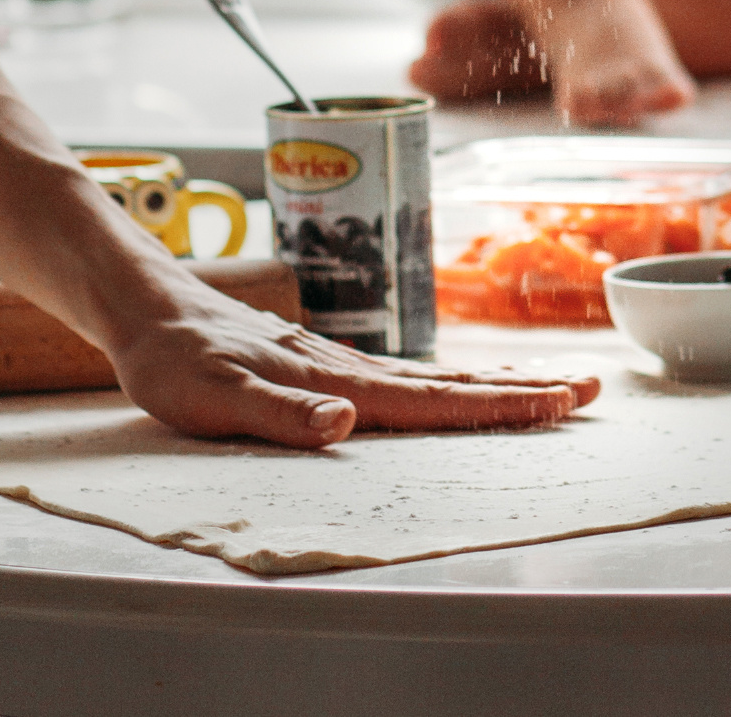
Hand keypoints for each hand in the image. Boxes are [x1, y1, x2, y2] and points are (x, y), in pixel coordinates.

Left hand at [102, 257, 598, 447]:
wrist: (145, 306)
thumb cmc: (174, 360)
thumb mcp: (215, 400)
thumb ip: (280, 414)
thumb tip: (347, 423)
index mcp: (332, 381)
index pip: (430, 401)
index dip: (497, 405)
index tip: (559, 400)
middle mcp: (345, 367)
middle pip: (447, 384)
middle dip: (518, 391)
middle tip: (584, 390)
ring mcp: (335, 361)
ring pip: (427, 378)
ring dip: (489, 387)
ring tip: (542, 389)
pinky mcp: (318, 362)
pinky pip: (398, 377)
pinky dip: (442, 386)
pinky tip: (450, 390)